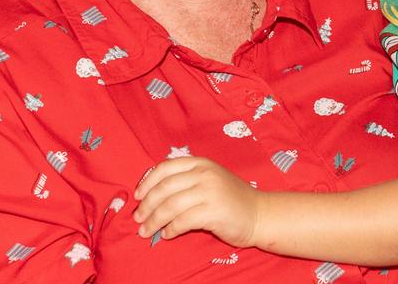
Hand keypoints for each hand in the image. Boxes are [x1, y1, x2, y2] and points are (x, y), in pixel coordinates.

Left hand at [133, 157, 261, 246]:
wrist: (260, 214)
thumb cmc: (231, 199)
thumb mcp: (209, 180)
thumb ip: (186, 181)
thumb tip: (152, 195)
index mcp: (200, 163)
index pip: (165, 168)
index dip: (147, 182)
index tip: (137, 196)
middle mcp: (203, 174)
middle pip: (164, 188)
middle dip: (146, 205)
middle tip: (138, 218)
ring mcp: (209, 191)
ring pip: (170, 206)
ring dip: (154, 220)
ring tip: (145, 231)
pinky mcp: (213, 211)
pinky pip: (183, 221)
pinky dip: (170, 229)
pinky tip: (166, 235)